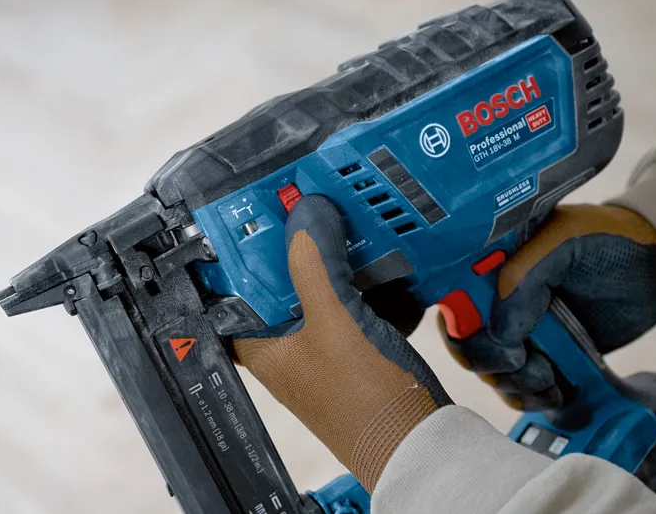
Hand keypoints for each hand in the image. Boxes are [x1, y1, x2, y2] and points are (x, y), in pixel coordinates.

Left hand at [232, 195, 450, 490]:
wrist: (418, 443)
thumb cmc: (366, 397)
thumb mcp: (334, 320)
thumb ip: (314, 264)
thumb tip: (304, 214)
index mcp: (264, 347)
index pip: (237, 292)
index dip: (245, 253)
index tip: (257, 215)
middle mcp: (287, 350)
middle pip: (281, 288)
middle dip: (294, 250)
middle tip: (303, 211)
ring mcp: (321, 351)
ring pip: (315, 294)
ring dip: (328, 263)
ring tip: (336, 225)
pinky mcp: (352, 352)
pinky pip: (345, 307)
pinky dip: (354, 283)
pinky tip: (368, 262)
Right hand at [443, 204, 655, 409]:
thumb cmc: (608, 241)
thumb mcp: (564, 243)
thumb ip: (524, 277)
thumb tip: (498, 333)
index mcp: (488, 264)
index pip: (449, 301)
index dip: (461, 328)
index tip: (499, 341)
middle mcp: (494, 298)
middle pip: (464, 343)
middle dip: (490, 362)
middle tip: (524, 361)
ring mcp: (517, 330)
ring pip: (489, 371)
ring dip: (513, 384)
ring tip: (548, 378)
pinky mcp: (541, 357)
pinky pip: (516, 387)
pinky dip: (528, 398)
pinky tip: (553, 393)